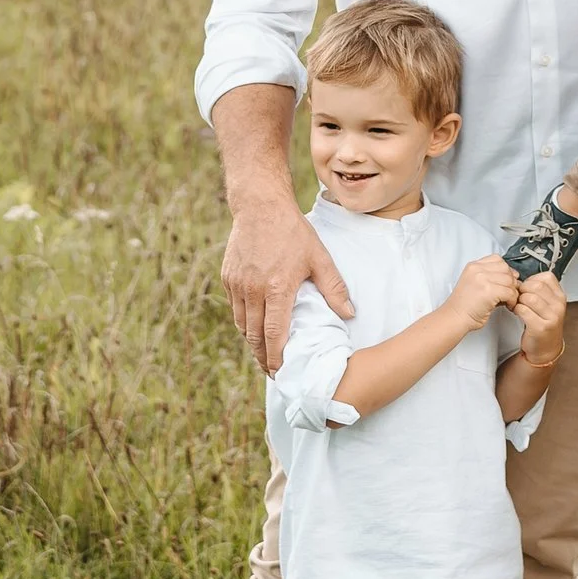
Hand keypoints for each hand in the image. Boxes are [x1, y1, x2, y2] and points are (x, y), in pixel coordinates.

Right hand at [222, 182, 352, 373]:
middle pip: (254, 336)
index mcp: (277, 288)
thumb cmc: (293, 231)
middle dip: (263, 357)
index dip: (276, 358)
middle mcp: (253, 289)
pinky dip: (244, 322)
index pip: (274, 334)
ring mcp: (237, 284)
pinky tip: (254, 327)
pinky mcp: (228, 277)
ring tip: (263, 355)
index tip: (282, 373)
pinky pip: (235, 308)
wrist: (260, 205)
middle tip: (273, 372)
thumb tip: (349, 314)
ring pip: (241, 325)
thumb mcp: (319, 257)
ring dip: (252, 343)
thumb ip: (334, 287)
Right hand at [449, 252, 523, 333]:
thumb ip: (490, 278)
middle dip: (511, 281)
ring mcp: (483, 279)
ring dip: (513, 292)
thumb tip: (510, 279)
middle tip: (510, 292)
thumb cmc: (463, 307)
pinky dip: (512, 300)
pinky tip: (508, 305)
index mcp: (473, 267)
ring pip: (509, 280)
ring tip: (509, 300)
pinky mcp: (489, 291)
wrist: (455, 318)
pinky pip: (510, 292)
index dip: (506, 270)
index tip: (508, 279)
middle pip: (505, 268)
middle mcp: (478, 270)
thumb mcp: (474, 284)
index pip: (497, 259)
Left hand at [511, 271, 566, 364]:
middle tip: (520, 297)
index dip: (532, 281)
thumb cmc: (543, 323)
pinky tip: (519, 314)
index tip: (528, 289)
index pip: (546, 277)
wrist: (545, 347)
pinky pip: (523, 310)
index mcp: (560, 296)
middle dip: (523, 290)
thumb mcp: (547, 303)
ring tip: (519, 306)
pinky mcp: (541, 327)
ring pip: (528, 298)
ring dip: (519, 301)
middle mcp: (558, 305)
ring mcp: (552, 317)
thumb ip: (539, 290)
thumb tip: (521, 280)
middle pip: (535, 286)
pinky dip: (517, 310)